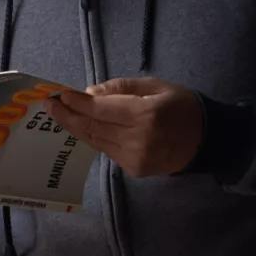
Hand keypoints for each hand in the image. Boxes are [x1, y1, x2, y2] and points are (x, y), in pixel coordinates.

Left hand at [47, 77, 202, 177]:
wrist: (207, 140)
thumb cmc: (181, 106)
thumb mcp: (154, 86)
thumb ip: (120, 88)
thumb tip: (89, 94)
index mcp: (145, 115)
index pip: (100, 109)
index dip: (76, 103)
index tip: (58, 94)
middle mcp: (137, 139)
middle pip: (92, 126)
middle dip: (67, 115)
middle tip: (48, 104)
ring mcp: (135, 158)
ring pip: (95, 140)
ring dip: (75, 127)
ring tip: (58, 114)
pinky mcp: (134, 169)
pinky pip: (106, 149)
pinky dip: (92, 137)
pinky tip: (81, 126)